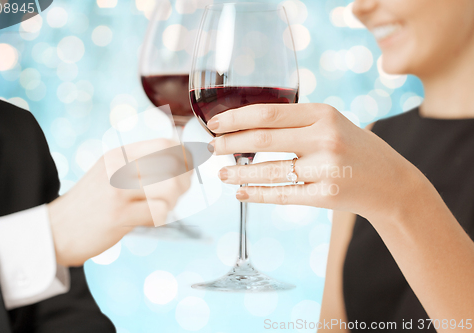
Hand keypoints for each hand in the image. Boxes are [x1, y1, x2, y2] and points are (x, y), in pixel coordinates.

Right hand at [48, 139, 191, 266]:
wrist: (56, 230)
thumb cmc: (90, 204)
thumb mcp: (109, 173)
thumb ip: (138, 166)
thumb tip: (179, 163)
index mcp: (118, 154)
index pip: (164, 145)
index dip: (184, 156)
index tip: (188, 169)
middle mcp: (119, 167)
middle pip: (172, 165)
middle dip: (184, 181)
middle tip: (178, 194)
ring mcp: (118, 190)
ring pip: (169, 188)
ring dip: (173, 201)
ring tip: (164, 207)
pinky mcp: (119, 215)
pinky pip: (158, 212)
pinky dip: (162, 217)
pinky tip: (153, 219)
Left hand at [208, 103, 426, 219]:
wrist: (391, 182)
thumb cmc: (355, 149)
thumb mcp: (332, 123)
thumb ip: (297, 122)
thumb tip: (246, 127)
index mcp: (324, 114)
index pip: (269, 113)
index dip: (237, 118)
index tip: (215, 123)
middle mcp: (325, 138)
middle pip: (264, 139)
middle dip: (230, 143)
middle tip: (212, 147)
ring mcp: (326, 168)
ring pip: (269, 170)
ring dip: (238, 173)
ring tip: (221, 174)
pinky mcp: (326, 195)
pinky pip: (282, 195)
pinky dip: (257, 194)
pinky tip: (241, 194)